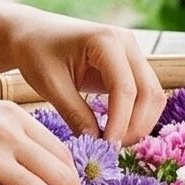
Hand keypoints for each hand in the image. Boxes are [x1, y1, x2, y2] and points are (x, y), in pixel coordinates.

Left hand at [0, 6, 166, 152]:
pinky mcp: (131, 65)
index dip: (120, 123)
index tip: (106, 148)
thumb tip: (96, 144)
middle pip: (148, 92)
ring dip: (140, 123)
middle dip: (135, 126)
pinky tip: (116, 132)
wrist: (32, 33)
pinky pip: (145, 94)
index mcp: (106, 40)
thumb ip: (75, 113)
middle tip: (111, 151)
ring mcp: (132, 52)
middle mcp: (126, 43)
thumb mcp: (50, 84)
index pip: (125, 88)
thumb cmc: (36, 52)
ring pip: (153, 95)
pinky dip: (136, 116)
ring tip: (113, 144)